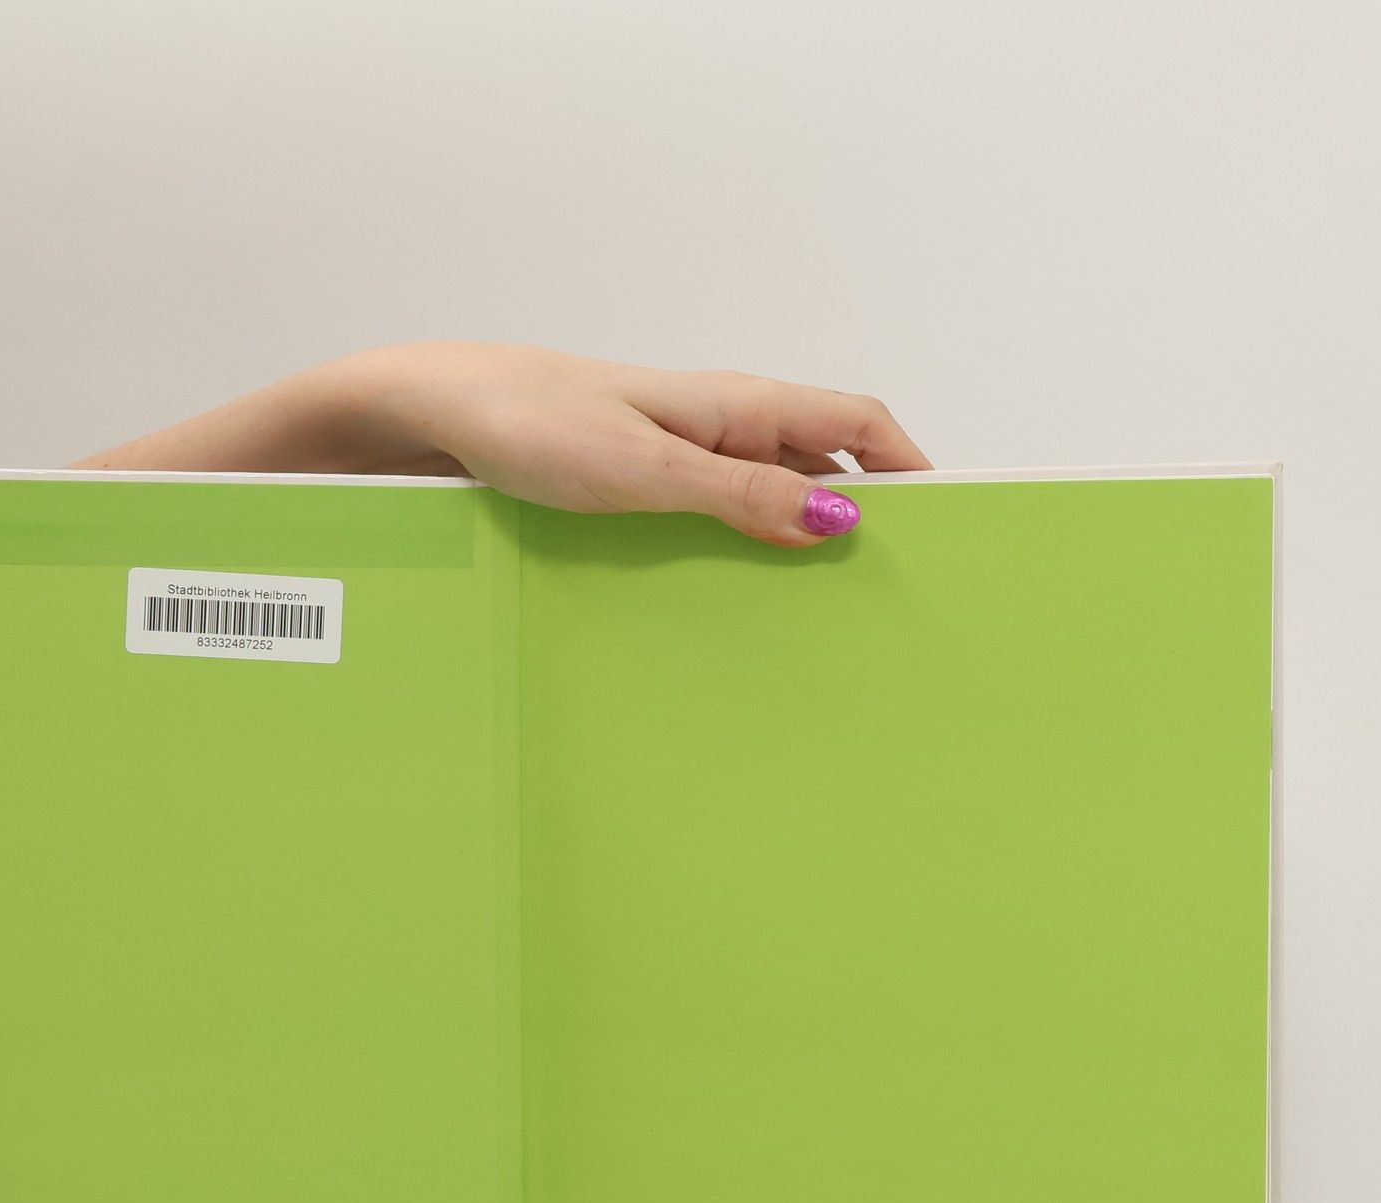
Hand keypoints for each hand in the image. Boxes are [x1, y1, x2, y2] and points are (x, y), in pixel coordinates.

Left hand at [81, 342, 930, 547]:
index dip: (913, 473)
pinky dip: (740, 553)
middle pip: (822, 466)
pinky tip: (731, 605)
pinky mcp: (636, 485)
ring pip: (767, 496)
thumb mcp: (645, 472)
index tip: (949, 533)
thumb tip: (838, 519)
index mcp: (737, 406)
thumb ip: (740, 494)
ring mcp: (678, 455)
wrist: (432, 415)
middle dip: (863, 522)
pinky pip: (713, 518)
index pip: (859, 425)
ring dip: (798, 544)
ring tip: (820, 619)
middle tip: (887, 597)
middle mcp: (718, 424)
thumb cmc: (530, 425)